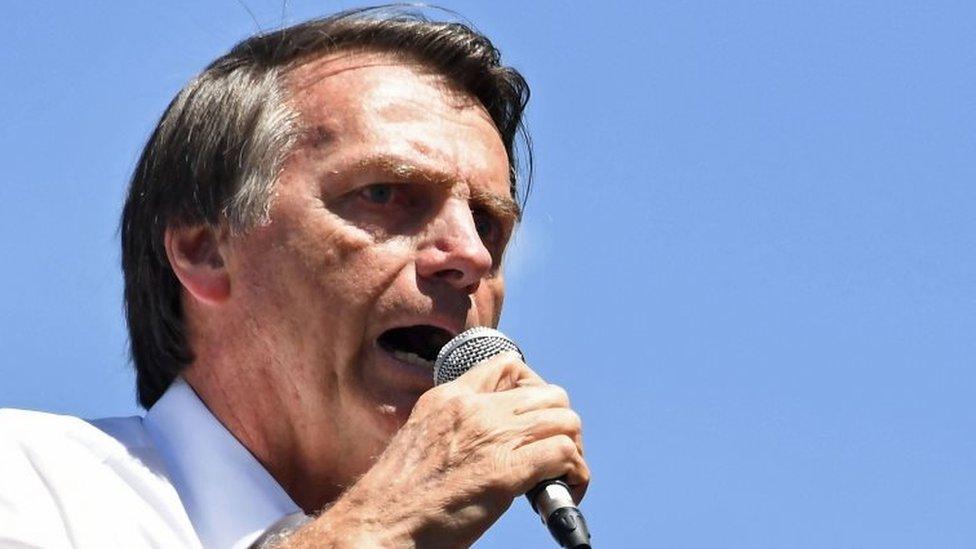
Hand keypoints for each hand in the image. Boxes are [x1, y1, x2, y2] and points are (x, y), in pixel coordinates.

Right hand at [287, 352, 588, 547]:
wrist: (380, 523)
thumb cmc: (397, 497)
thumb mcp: (421, 438)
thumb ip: (453, 426)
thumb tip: (488, 437)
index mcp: (449, 398)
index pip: (508, 365)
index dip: (533, 388)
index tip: (533, 419)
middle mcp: (473, 409)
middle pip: (548, 392)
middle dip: (559, 422)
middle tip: (554, 452)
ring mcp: (491, 436)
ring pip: (565, 420)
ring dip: (573, 448)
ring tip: (563, 474)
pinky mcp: (506, 470)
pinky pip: (564, 454)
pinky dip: (576, 473)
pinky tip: (566, 489)